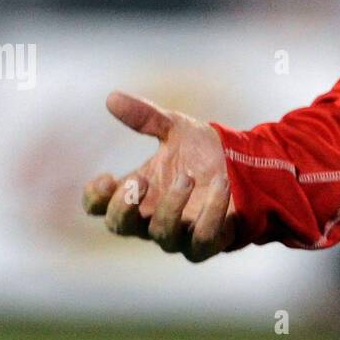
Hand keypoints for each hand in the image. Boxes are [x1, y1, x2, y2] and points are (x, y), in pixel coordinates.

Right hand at [82, 91, 235, 261]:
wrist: (244, 167)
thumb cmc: (200, 153)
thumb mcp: (175, 129)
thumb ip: (145, 117)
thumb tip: (111, 97)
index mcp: (136, 192)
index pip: (99, 206)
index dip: (95, 197)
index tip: (107, 177)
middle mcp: (149, 217)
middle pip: (120, 226)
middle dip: (124, 206)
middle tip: (141, 180)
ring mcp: (178, 233)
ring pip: (162, 233)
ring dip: (171, 206)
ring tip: (186, 178)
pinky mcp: (206, 242)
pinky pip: (201, 240)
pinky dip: (210, 214)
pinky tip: (220, 185)